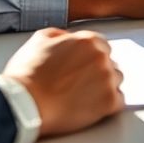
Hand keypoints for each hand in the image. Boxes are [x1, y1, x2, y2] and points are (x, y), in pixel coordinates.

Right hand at [3, 28, 123, 136]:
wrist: (24, 104)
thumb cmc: (27, 75)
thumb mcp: (39, 40)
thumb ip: (59, 35)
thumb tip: (66, 37)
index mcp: (87, 40)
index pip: (101, 46)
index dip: (90, 58)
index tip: (83, 67)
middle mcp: (101, 57)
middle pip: (109, 63)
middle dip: (97, 72)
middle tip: (79, 84)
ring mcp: (107, 79)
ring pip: (116, 81)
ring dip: (104, 87)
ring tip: (82, 96)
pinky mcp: (108, 102)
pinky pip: (119, 101)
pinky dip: (107, 105)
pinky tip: (91, 107)